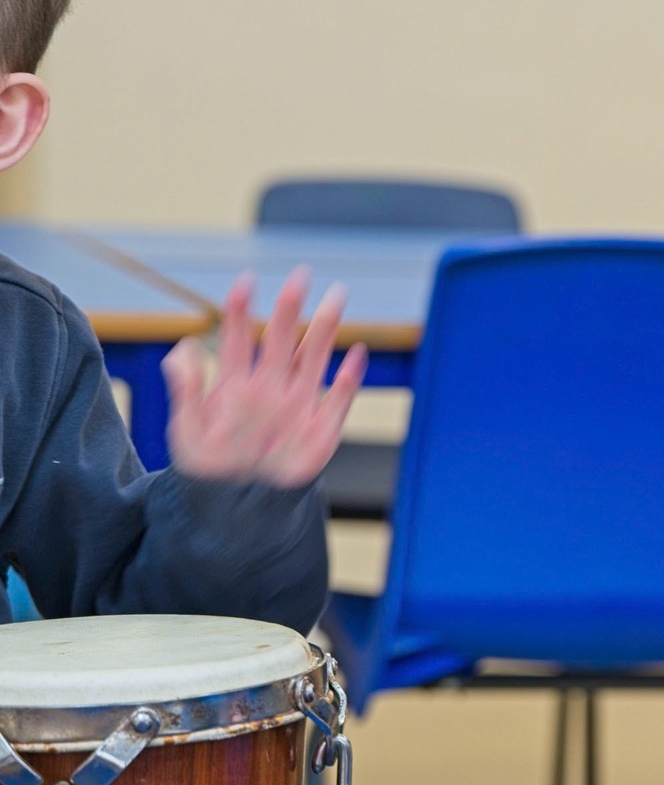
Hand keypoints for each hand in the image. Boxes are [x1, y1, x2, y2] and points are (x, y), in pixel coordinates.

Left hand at [162, 267, 367, 487]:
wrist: (238, 508)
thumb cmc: (209, 470)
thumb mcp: (186, 432)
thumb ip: (185, 391)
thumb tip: (183, 348)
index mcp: (235, 385)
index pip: (237, 338)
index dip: (240, 309)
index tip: (245, 281)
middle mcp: (270, 387)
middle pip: (282, 339)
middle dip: (291, 307)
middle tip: (300, 276)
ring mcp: (298, 406)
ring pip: (314, 359)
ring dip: (326, 329)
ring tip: (337, 297)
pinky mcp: (321, 430)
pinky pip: (339, 399)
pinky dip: (350, 378)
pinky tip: (358, 354)